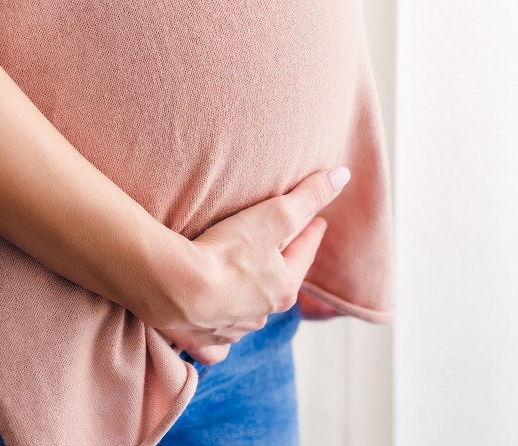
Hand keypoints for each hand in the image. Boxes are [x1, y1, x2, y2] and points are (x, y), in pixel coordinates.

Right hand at [150, 166, 350, 364]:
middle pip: (277, 286)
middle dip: (281, 270)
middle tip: (279, 249)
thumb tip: (342, 175)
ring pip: (249, 315)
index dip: (311, 234)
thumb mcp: (275, 216)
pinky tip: (215, 329)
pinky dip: (219, 336)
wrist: (174, 288)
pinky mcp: (200, 339)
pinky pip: (216, 343)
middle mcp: (261, 315)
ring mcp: (230, 330)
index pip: (304, 254)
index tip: (319, 221)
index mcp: (283, 289)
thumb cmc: (228, 252)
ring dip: (250, 300)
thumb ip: (309, 196)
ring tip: (243, 282)